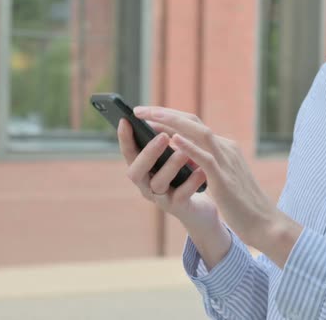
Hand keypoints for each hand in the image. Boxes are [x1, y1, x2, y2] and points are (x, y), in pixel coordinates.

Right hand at [117, 118, 230, 266]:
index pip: (128, 153)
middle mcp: (145, 185)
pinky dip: (191, 182)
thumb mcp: (169, 158)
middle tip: (163, 137)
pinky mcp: (177, 208)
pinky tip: (201, 171)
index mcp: (142, 170)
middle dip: (148, 153)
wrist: (197, 210)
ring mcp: (160, 198)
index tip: (126, 120)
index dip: (124, 138)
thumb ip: (162, 142)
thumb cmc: (181, 178)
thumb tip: (156, 115)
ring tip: (184, 153)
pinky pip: (181, 196)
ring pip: (158, 183)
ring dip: (170, 166)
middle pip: (137, 171)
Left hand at [133, 106, 302, 267]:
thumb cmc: (240, 204)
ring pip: (199, 133)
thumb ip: (205, 165)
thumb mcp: (221, 178)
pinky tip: (172, 140)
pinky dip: (189, 147)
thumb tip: (180, 154)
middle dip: (165, 114)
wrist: (265, 223)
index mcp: (224, 148)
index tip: (149, 115)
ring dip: (171, 122)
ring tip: (148, 118)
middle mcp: (225, 149)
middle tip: (139, 110)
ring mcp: (226, 161)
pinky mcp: (224, 178)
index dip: (171, 118)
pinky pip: (205, 158)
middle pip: (193, 122)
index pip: (195, 126)